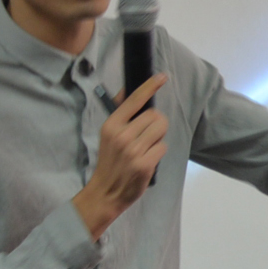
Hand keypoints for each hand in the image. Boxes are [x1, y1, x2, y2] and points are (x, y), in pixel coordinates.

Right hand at [74, 74, 167, 237]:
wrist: (105, 192)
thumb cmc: (109, 161)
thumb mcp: (108, 136)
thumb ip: (121, 116)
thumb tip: (130, 91)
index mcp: (111, 125)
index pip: (133, 100)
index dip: (149, 87)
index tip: (162, 77)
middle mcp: (122, 135)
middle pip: (155, 115)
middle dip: (156, 123)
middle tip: (147, 135)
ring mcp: (133, 150)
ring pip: (161, 129)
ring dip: (158, 137)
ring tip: (147, 146)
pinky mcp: (144, 164)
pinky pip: (162, 147)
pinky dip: (158, 152)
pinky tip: (148, 159)